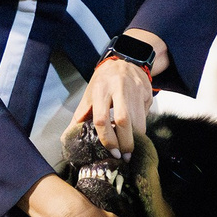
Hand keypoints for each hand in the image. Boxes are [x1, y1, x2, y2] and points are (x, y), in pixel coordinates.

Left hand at [71, 31, 166, 153]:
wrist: (126, 60)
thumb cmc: (104, 81)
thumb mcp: (90, 94)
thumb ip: (81, 114)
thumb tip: (69, 136)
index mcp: (100, 90)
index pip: (101, 118)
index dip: (106, 137)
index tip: (111, 150)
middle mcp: (119, 89)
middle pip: (123, 121)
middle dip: (125, 142)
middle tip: (125, 156)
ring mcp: (135, 90)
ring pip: (138, 121)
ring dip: (136, 139)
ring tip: (131, 150)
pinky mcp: (147, 92)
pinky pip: (146, 115)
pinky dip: (142, 128)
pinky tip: (137, 134)